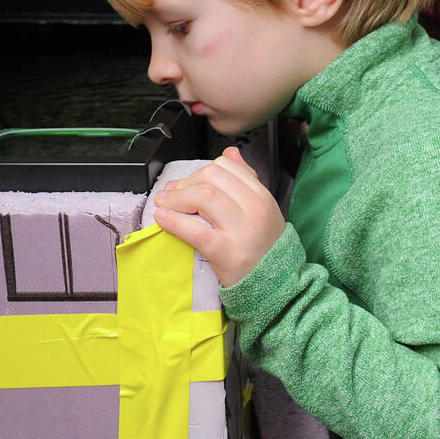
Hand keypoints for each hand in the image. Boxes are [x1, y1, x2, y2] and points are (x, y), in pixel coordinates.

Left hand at [149, 147, 286, 285]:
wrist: (276, 286)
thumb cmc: (264, 248)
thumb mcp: (263, 210)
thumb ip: (246, 181)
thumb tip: (229, 153)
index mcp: (262, 196)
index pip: (227, 167)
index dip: (201, 171)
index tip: (189, 183)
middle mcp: (254, 208)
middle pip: (212, 178)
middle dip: (186, 183)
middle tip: (172, 194)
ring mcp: (241, 230)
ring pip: (203, 197)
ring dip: (176, 198)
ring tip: (164, 204)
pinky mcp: (226, 252)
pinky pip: (194, 230)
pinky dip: (173, 221)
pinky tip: (163, 218)